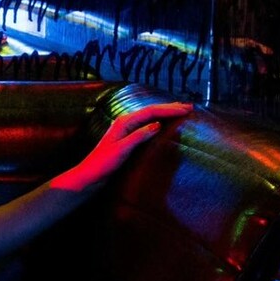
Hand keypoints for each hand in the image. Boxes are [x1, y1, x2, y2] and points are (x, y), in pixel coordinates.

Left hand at [56, 101, 195, 192]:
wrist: (90, 174)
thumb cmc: (103, 163)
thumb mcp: (122, 150)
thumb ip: (138, 136)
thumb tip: (157, 124)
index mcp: (124, 122)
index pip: (151, 112)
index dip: (169, 110)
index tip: (186, 109)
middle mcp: (125, 122)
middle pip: (151, 111)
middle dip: (171, 108)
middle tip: (189, 107)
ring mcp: (126, 128)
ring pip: (150, 116)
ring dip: (166, 112)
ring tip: (180, 110)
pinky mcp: (127, 136)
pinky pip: (146, 123)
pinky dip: (158, 120)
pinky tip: (164, 122)